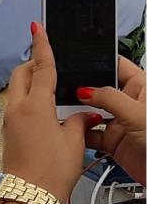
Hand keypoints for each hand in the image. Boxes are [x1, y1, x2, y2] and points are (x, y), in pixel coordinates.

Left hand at [2, 23, 93, 201]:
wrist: (29, 194)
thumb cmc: (51, 171)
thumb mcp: (74, 141)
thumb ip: (78, 121)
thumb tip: (83, 115)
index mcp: (36, 105)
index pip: (41, 67)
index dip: (42, 46)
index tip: (37, 27)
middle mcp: (17, 108)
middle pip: (21, 74)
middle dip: (32, 64)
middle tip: (47, 61)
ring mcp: (10, 120)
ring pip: (16, 90)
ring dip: (28, 83)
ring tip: (48, 87)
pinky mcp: (8, 132)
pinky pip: (16, 107)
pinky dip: (27, 100)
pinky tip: (43, 110)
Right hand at [78, 57, 145, 185]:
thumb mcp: (138, 114)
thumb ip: (110, 99)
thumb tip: (85, 90)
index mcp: (141, 88)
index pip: (117, 66)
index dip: (98, 61)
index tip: (76, 61)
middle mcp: (129, 104)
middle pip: (98, 89)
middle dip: (81, 89)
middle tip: (65, 89)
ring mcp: (120, 122)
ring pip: (91, 111)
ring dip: (78, 113)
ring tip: (67, 112)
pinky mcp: (112, 142)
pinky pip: (89, 134)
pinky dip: (79, 133)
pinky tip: (73, 131)